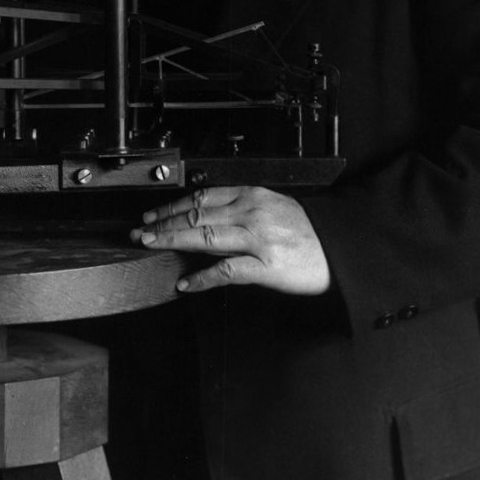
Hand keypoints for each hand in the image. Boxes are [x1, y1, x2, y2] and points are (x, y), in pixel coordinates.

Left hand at [130, 186, 330, 295]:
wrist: (339, 250)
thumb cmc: (307, 232)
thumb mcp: (273, 207)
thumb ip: (240, 208)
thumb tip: (205, 214)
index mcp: (252, 196)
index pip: (201, 197)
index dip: (171, 206)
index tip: (152, 214)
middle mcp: (251, 213)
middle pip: (196, 215)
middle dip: (163, 223)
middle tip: (140, 231)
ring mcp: (258, 240)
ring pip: (205, 236)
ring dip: (173, 240)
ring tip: (151, 246)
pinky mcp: (266, 266)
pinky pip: (227, 271)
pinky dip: (203, 278)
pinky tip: (187, 284)